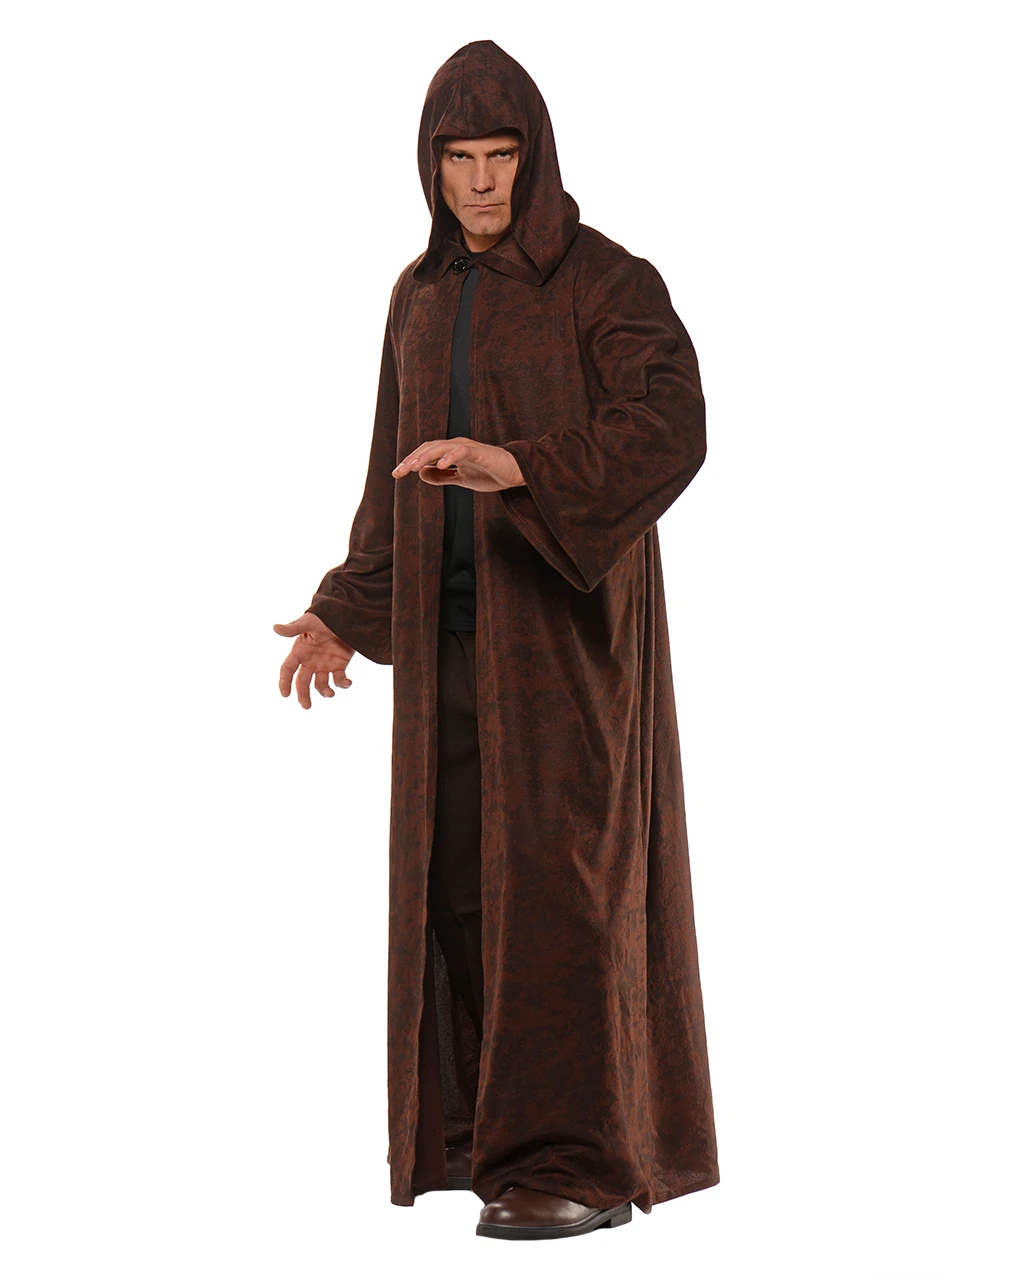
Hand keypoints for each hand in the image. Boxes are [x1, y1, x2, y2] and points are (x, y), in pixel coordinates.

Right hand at [273, 612, 354, 709]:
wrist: (345, 615)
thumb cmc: (324, 616)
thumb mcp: (309, 622)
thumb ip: (293, 628)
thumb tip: (275, 628)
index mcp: (300, 651)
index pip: (288, 669)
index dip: (284, 682)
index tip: (285, 695)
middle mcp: (310, 660)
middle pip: (303, 682)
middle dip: (303, 695)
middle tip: (306, 706)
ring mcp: (325, 664)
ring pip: (321, 684)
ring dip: (325, 692)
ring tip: (330, 694)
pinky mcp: (339, 665)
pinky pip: (339, 679)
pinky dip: (343, 684)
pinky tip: (348, 682)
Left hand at [392, 437, 524, 491]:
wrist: (515, 473)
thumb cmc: (490, 473)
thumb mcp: (462, 479)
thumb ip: (442, 477)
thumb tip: (422, 474)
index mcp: (451, 452)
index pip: (425, 453)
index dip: (410, 462)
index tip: (396, 475)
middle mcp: (456, 446)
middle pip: (429, 448)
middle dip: (412, 459)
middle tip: (398, 472)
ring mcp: (468, 447)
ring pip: (442, 447)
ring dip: (426, 456)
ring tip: (413, 467)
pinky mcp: (480, 452)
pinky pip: (462, 451)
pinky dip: (450, 456)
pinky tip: (439, 464)